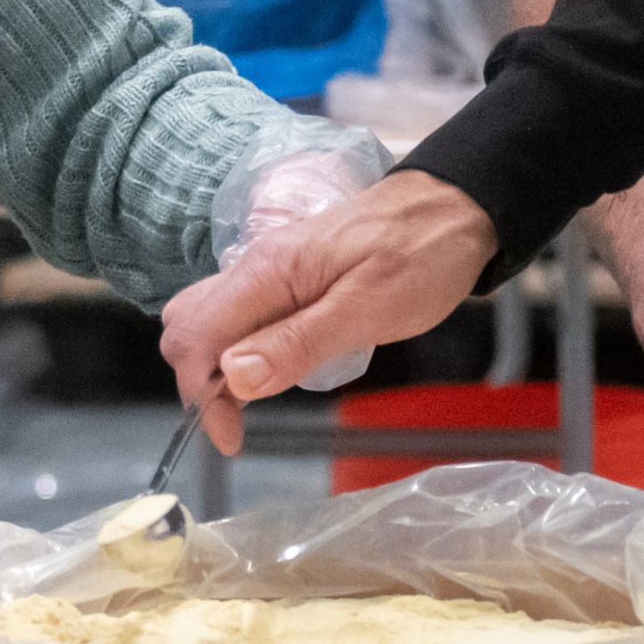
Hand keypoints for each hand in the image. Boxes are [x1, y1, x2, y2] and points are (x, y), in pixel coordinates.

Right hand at [159, 170, 497, 451]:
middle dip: (199, 380)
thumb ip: (298, 342)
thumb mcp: (369, 308)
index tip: (234, 437)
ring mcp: (271, 271)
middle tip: (242, 419)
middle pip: (187, 326)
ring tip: (258, 397)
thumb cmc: (423, 253)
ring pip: (209, 319)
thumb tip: (234, 378)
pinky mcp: (289, 278)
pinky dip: (240, 348)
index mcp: (268, 272)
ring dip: (216, 366)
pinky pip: (241, 314)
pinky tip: (273, 365)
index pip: (196, 336)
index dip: (203, 395)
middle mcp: (257, 268)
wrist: (456, 207)